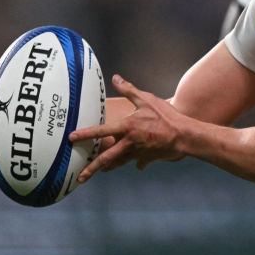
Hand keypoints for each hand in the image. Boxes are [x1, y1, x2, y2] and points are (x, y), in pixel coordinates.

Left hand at [70, 75, 184, 182]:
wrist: (183, 135)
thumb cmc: (166, 116)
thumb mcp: (147, 99)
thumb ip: (129, 90)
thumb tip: (115, 78)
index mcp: (126, 127)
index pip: (101, 131)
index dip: (85, 134)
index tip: (71, 138)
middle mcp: (129, 143)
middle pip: (106, 158)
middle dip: (91, 168)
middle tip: (81, 177)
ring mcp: (137, 152)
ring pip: (119, 162)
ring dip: (107, 167)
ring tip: (99, 171)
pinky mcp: (147, 157)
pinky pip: (138, 162)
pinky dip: (135, 163)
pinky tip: (137, 166)